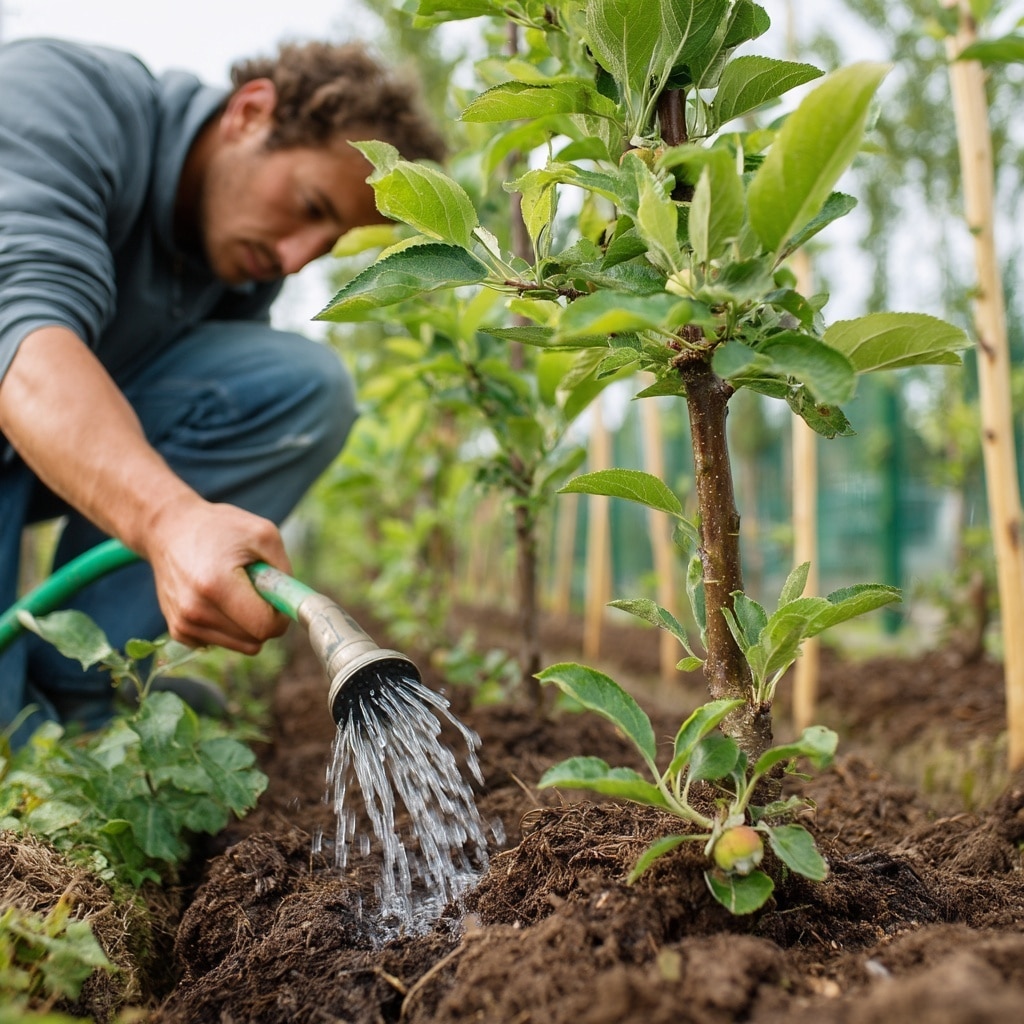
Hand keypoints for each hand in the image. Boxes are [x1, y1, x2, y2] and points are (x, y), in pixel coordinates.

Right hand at [141, 496, 292, 652]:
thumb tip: (293, 605)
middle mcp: (195, 611)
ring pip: (240, 645)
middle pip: (254, 641)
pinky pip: (222, 642)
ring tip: (235, 590)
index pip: (264, 627)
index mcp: (216, 586)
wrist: (168, 529)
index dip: (280, 617)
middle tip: (256, 588)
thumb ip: (284, 572)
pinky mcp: (178, 631)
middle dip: (265, 618)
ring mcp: (184, 624)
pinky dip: (229, 626)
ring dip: (247, 623)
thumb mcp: (263, 534)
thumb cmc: (220, 528)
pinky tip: (218, 599)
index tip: (278, 597)